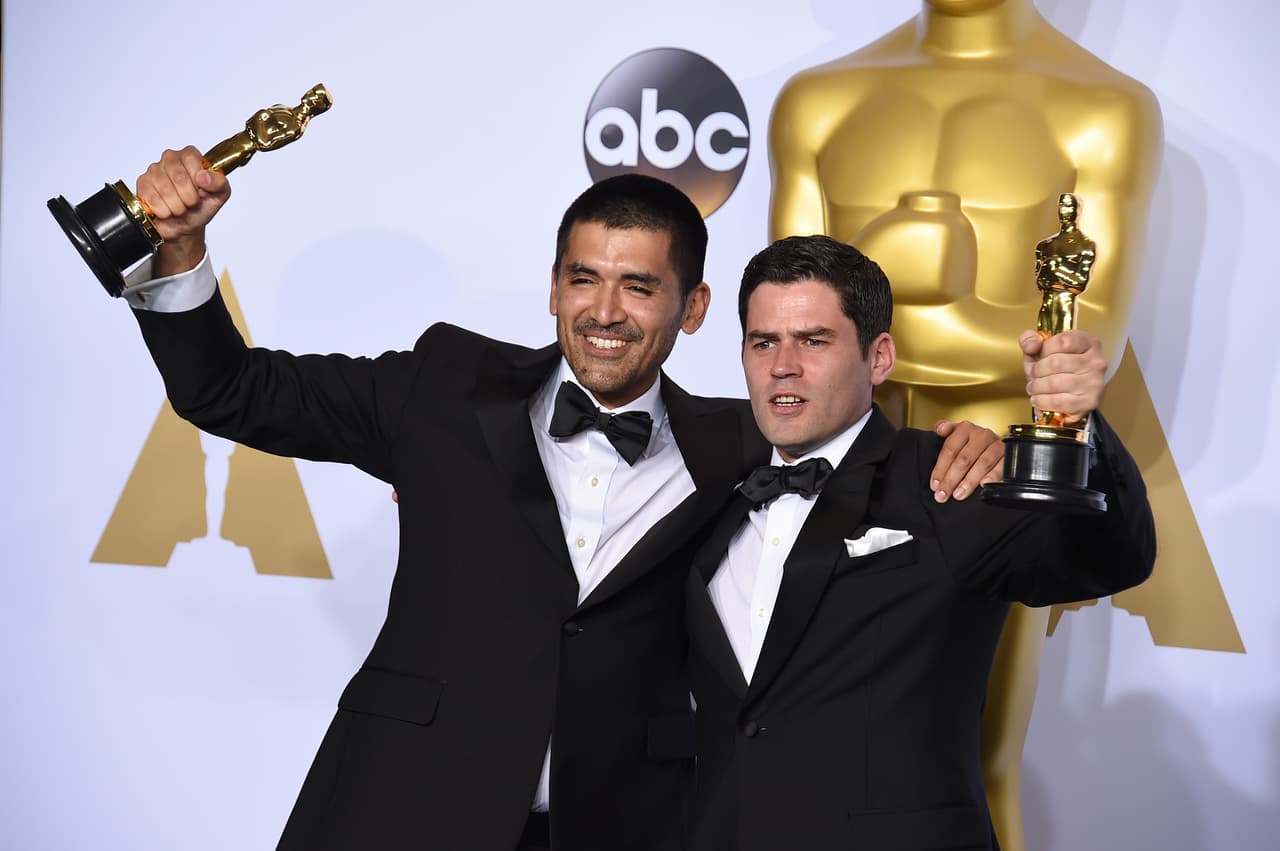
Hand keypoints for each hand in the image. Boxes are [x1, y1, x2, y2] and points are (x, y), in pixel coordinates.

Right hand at [134, 146, 230, 275]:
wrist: (185, 226)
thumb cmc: (201, 207)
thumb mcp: (219, 196)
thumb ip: (220, 183)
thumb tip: (204, 177)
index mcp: (190, 156)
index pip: (191, 159)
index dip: (197, 181)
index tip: (201, 191)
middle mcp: (170, 158)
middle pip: (178, 177)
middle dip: (188, 198)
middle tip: (191, 203)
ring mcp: (154, 170)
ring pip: (165, 190)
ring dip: (177, 206)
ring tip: (180, 207)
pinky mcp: (142, 183)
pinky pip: (153, 198)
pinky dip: (164, 211)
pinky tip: (167, 210)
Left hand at [930, 419, 1002, 502]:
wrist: (997, 444)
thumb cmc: (972, 443)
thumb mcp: (956, 435)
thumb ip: (945, 430)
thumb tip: (939, 429)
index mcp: (965, 428)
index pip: (950, 449)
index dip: (941, 469)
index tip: (935, 485)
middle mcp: (982, 435)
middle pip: (964, 459)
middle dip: (951, 479)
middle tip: (943, 494)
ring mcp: (997, 444)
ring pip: (982, 463)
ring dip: (969, 481)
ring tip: (959, 494)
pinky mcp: (1009, 455)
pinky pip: (1002, 466)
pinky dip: (993, 476)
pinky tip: (984, 485)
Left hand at [1020, 329, 1105, 425]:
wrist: (1069, 398)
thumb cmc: (1056, 371)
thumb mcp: (1040, 350)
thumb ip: (1030, 339)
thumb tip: (1031, 345)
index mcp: (1088, 343)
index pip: (1062, 341)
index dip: (1044, 350)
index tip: (1040, 356)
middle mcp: (1096, 362)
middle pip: (1056, 363)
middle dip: (1037, 371)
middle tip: (1033, 376)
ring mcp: (1094, 383)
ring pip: (1054, 383)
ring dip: (1036, 387)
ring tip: (1034, 388)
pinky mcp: (1089, 403)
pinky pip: (1057, 402)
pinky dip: (1042, 402)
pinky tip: (1039, 399)